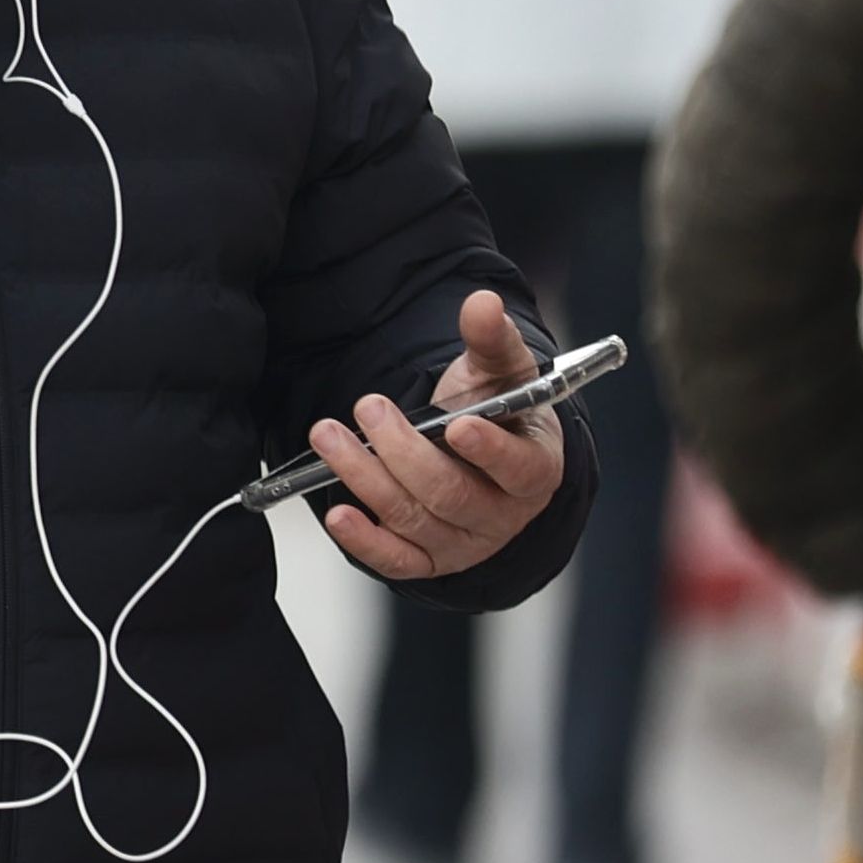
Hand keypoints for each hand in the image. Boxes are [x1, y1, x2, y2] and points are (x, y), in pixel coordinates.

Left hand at [309, 290, 566, 579]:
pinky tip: (337, 514)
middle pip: (451, 493)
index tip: (457, 426)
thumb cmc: (495, 410)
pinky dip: (365, 541)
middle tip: (367, 406)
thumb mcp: (498, 372)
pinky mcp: (429, 559)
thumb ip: (491, 338)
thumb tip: (483, 302)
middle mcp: (502, 514)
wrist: (477, 455)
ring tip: (328, 436)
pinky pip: (397, 560)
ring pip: (415, 519)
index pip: (518, 467)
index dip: (489, 451)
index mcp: (534, 468)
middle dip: (403, 451)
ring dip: (366, 477)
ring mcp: (464, 541)